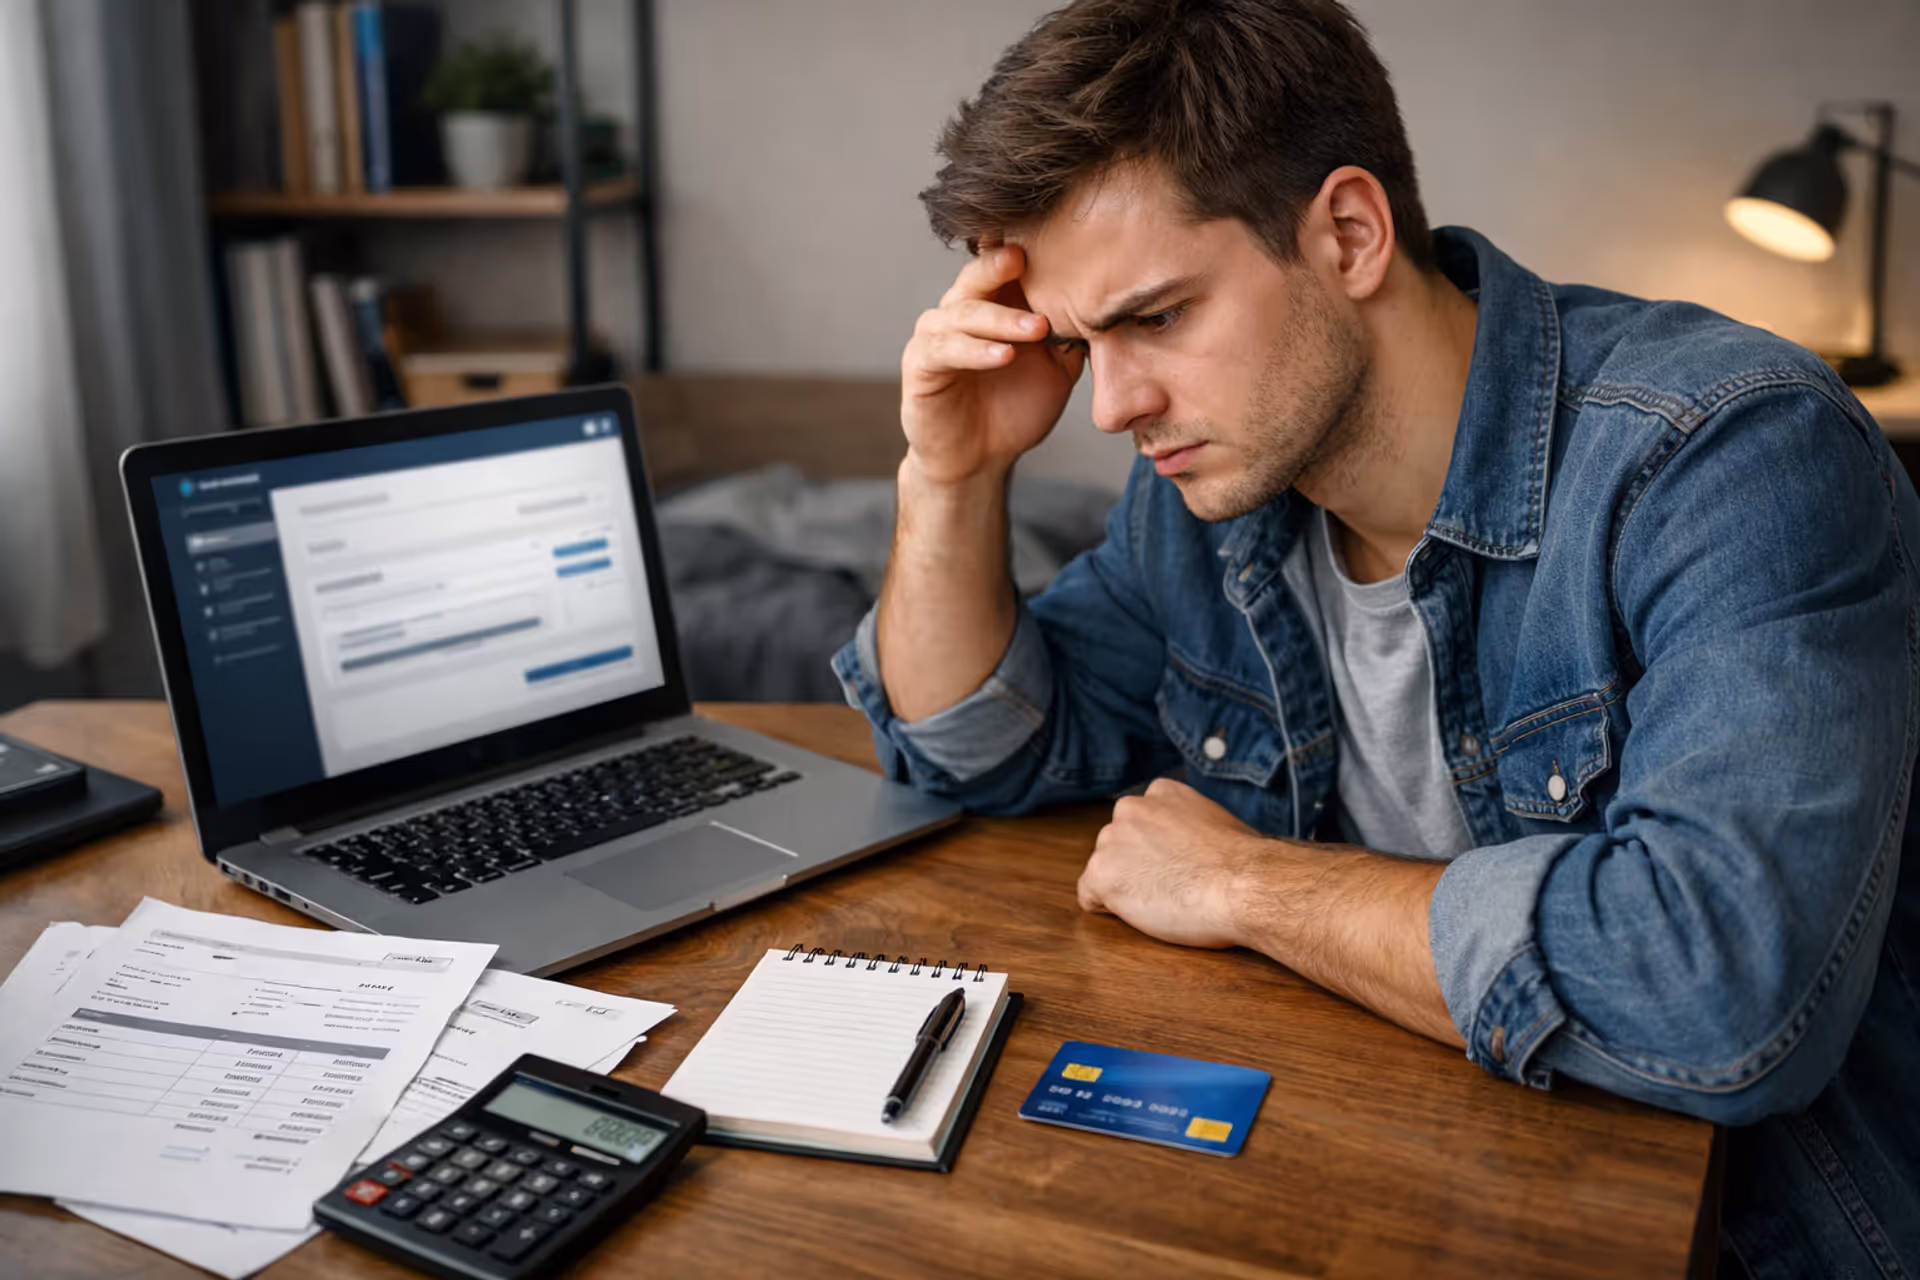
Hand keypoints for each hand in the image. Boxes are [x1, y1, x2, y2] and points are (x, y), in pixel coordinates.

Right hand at [900, 245, 1084, 486]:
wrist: (980, 458)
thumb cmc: (1016, 408)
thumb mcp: (1056, 368)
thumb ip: (1071, 335)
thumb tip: (1104, 304)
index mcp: (994, 302)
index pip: (1003, 263)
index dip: (1021, 248)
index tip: (1052, 236)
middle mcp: (961, 309)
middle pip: (977, 275)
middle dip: (1002, 267)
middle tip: (1026, 262)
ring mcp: (937, 334)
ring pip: (964, 313)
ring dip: (1001, 319)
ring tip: (1036, 328)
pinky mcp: (920, 365)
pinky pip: (946, 350)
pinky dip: (976, 351)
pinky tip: (1003, 356)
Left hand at [1077, 778, 1268, 949]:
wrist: (1244, 885)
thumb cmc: (1243, 864)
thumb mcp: (1217, 823)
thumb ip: (1189, 826)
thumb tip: (1190, 846)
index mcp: (1160, 792)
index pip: (1141, 822)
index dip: (1156, 850)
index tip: (1177, 865)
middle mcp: (1130, 808)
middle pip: (1118, 845)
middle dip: (1137, 867)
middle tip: (1172, 887)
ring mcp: (1111, 840)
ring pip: (1106, 871)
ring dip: (1126, 888)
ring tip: (1164, 900)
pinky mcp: (1101, 874)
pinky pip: (1090, 897)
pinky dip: (1109, 909)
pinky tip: (1142, 912)